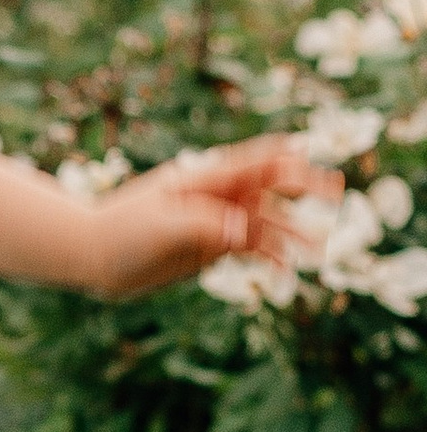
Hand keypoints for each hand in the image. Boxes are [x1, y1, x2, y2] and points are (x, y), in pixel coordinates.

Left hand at [77, 137, 337, 299]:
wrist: (94, 255)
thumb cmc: (122, 231)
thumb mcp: (162, 226)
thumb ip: (205, 225)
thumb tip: (243, 232)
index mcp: (206, 178)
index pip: (256, 161)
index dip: (289, 159)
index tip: (314, 164)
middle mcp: (217, 195)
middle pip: (270, 188)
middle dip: (304, 188)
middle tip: (337, 193)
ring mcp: (217, 220)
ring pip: (266, 222)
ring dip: (292, 233)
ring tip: (317, 250)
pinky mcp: (213, 246)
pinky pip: (251, 248)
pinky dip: (271, 257)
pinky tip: (286, 272)